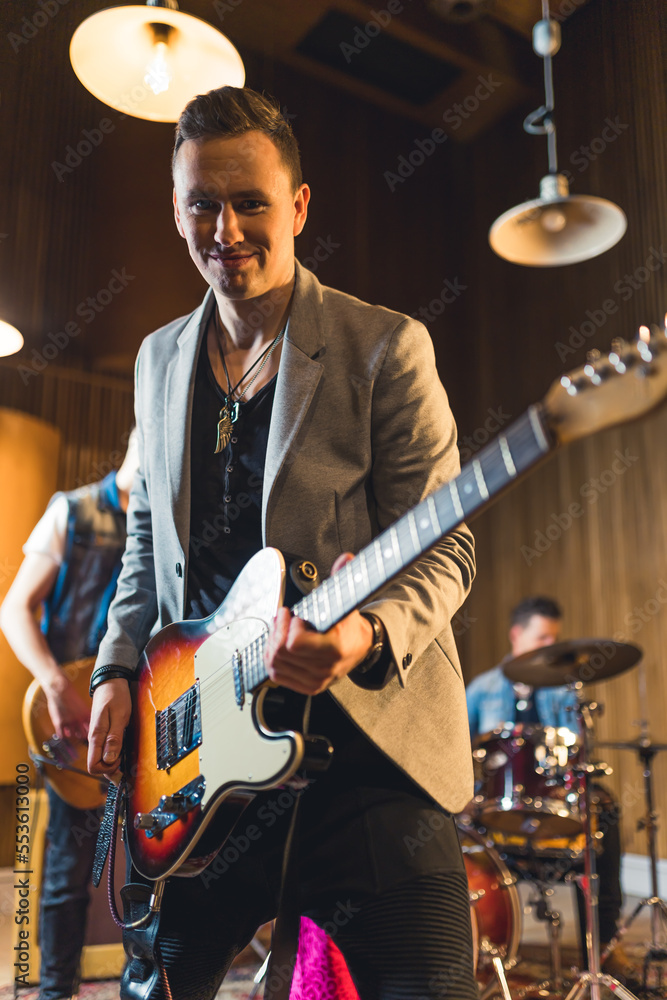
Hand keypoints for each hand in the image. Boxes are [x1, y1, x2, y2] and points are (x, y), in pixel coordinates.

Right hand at [43, 674, 89, 742]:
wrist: (60, 689)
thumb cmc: (71, 694)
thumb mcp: (81, 704)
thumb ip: (84, 713)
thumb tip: (88, 720)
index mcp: (86, 714)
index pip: (92, 728)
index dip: (93, 732)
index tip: (93, 734)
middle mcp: (79, 720)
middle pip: (84, 734)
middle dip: (85, 735)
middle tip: (84, 736)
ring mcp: (69, 723)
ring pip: (74, 736)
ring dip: (75, 735)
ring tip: (75, 734)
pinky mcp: (59, 723)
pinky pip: (62, 735)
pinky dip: (64, 735)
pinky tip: (65, 733)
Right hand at [87, 679, 131, 780]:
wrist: (110, 681)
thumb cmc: (116, 696)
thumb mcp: (119, 716)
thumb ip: (114, 738)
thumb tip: (109, 760)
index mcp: (96, 736)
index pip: (93, 766)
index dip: (107, 770)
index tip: (121, 762)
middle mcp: (94, 739)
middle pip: (97, 766)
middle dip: (111, 769)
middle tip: (126, 762)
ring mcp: (97, 736)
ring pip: (101, 759)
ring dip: (113, 763)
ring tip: (127, 758)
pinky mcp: (102, 733)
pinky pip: (104, 751)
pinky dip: (113, 755)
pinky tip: (123, 752)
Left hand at [264, 553, 373, 694]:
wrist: (361, 647)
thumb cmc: (349, 624)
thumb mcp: (347, 600)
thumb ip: (345, 578)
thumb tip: (347, 559)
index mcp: (335, 648)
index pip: (295, 643)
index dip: (290, 626)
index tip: (295, 614)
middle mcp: (325, 668)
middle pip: (281, 652)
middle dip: (278, 630)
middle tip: (282, 617)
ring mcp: (316, 680)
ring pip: (276, 664)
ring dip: (272, 643)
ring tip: (280, 629)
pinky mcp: (308, 687)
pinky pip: (277, 676)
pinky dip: (272, 659)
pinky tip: (277, 645)